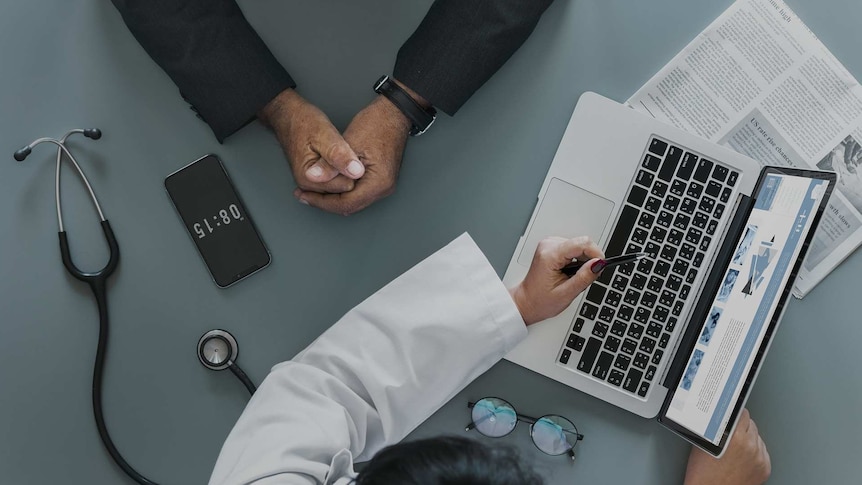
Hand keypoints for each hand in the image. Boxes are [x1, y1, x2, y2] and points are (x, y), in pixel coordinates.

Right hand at [259, 88, 364, 193]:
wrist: (288, 117)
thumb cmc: (303, 123)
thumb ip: (339, 155)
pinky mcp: (315, 181)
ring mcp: (311, 185)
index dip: (353, 169)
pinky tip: (337, 160)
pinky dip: (340, 172)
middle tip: (343, 152)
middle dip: (349, 173)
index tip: (348, 153)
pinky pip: (337, 182)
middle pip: (344, 189)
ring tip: (339, 154)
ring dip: (345, 172)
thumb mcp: (324, 134)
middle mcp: (309, 187)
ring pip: (342, 186)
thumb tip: (356, 172)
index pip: (347, 186)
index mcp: (309, 180)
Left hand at [294, 94, 410, 214]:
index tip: (304, 195)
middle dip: (325, 202)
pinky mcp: (380, 180)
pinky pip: (358, 193)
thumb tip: (313, 177)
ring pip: (353, 201)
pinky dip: (342, 191)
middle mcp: (384, 189)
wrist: (394, 113)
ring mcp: (384, 185)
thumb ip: (330, 165)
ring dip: (333, 197)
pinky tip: (329, 183)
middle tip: (304, 194)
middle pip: (349, 206)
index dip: (321, 202)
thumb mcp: (348, 143)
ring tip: (312, 189)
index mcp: (378, 183)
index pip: (345, 204)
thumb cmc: (376, 124)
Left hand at [509, 236, 603, 324]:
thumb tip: (598, 264)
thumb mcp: (566, 294)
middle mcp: (548, 246)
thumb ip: (584, 277)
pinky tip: (569, 272)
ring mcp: (550, 245)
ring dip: (582, 261)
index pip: (582, 243)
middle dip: (589, 260)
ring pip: (579, 246)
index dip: (596, 254)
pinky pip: (573, 248)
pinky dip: (576, 260)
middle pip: (582, 243)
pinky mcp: (553, 247)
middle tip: (583, 277)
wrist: (527, 302)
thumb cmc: (540, 300)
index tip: (600, 266)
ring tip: (572, 277)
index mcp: (550, 255)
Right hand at [683, 409, 770, 484]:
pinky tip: (742, 455)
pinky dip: (754, 451)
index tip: (732, 412)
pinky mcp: (765, 468)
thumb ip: (714, 427)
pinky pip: (763, 451)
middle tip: (730, 431)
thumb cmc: (703, 473)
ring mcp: (759, 459)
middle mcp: (750, 447)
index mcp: (735, 437)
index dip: (735, 412)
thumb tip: (722, 417)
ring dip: (748, 438)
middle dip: (740, 426)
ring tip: (735, 446)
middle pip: (751, 424)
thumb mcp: (704, 444)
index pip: (742, 413)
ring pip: (757, 437)